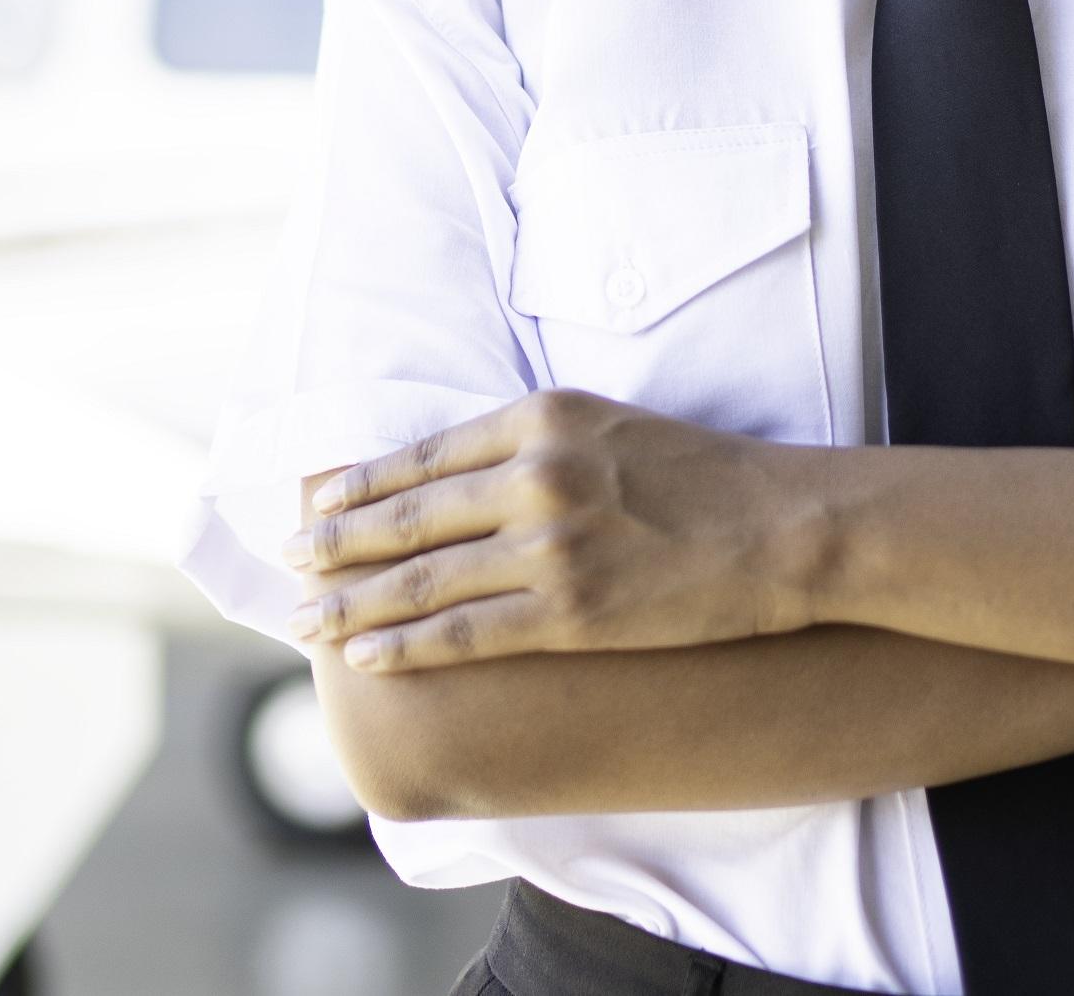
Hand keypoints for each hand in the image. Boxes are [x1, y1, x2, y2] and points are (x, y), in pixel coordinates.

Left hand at [284, 391, 822, 673]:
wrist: (786, 527)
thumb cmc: (705, 475)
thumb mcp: (609, 425)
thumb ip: (533, 442)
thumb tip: (457, 475)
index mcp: (541, 418)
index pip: (424, 455)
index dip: (359, 487)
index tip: (313, 506)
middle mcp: (535, 474)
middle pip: (408, 515)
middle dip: (335, 545)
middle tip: (287, 564)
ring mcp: (551, 546)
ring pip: (424, 577)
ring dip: (353, 603)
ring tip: (305, 620)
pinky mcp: (572, 612)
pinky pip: (467, 632)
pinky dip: (408, 645)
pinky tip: (367, 656)